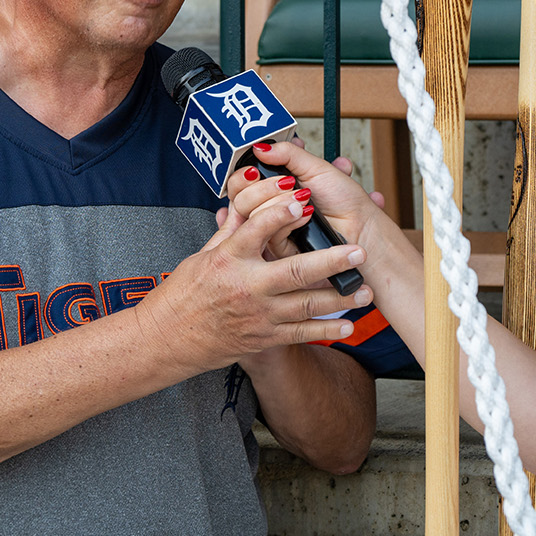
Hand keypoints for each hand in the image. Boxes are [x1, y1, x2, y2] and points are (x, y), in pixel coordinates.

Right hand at [136, 191, 371, 371]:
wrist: (169, 337)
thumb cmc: (186, 292)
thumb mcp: (205, 254)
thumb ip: (233, 229)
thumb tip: (251, 198)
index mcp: (229, 259)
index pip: (257, 229)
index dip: (281, 213)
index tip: (304, 198)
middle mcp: (246, 286)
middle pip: (294, 271)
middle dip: (330, 260)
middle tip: (357, 250)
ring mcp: (258, 315)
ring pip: (306, 305)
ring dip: (339, 298)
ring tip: (366, 290)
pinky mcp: (264, 337)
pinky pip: (301, 334)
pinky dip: (326, 331)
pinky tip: (349, 325)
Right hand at [234, 139, 386, 246]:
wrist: (360, 227)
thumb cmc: (345, 200)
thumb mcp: (316, 167)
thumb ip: (287, 154)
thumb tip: (261, 147)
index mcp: (277, 186)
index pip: (245, 178)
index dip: (250, 169)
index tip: (263, 161)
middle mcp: (271, 205)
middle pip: (241, 194)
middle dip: (267, 185)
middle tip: (291, 182)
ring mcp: (273, 226)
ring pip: (250, 211)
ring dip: (280, 200)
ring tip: (306, 198)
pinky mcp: (278, 245)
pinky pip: (264, 229)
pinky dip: (286, 217)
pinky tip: (305, 214)